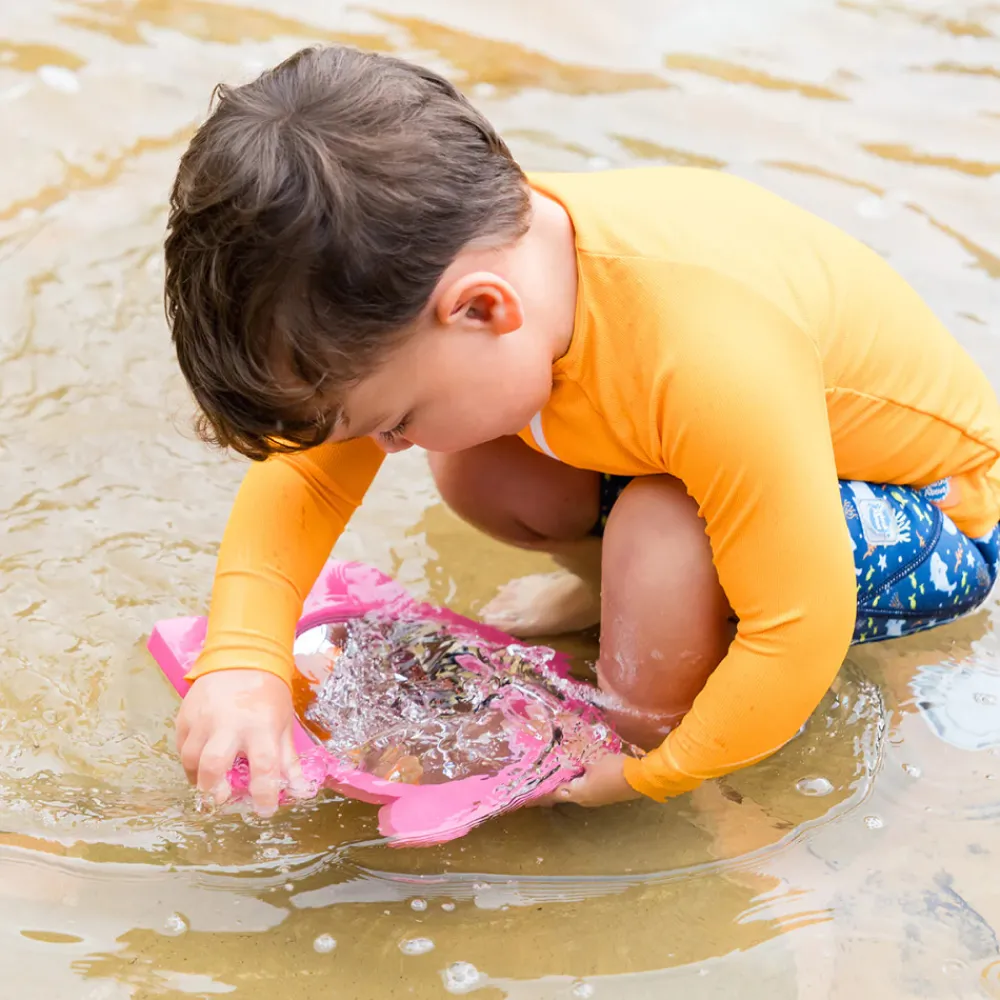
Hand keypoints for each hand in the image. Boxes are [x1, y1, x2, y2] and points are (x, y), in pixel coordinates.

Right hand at [175, 669, 308, 816]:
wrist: (242, 656)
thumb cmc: (267, 693)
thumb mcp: (283, 724)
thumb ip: (287, 760)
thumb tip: (299, 791)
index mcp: (260, 726)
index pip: (264, 767)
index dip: (264, 794)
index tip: (264, 811)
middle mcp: (229, 723)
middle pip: (213, 764)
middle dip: (213, 789)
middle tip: (220, 798)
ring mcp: (203, 718)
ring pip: (190, 758)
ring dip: (198, 778)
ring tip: (209, 782)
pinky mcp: (185, 714)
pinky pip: (181, 746)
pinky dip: (189, 760)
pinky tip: (200, 762)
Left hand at [534, 753, 641, 807]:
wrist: (640, 779)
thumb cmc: (613, 768)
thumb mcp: (592, 758)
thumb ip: (575, 756)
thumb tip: (563, 753)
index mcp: (578, 792)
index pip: (553, 792)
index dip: (539, 792)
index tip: (526, 794)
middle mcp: (584, 800)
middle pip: (562, 793)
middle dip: (550, 788)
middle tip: (538, 782)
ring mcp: (595, 799)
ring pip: (574, 791)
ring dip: (564, 784)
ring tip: (554, 776)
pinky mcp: (605, 795)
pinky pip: (584, 789)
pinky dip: (576, 782)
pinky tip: (576, 774)